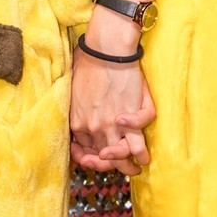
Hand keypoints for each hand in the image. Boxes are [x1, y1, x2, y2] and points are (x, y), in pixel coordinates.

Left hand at [70, 46, 155, 177]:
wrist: (106, 50)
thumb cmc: (89, 63)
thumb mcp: (72, 90)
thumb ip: (76, 110)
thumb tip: (80, 120)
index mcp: (78, 123)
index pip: (86, 150)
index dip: (95, 157)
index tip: (100, 157)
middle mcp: (94, 129)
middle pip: (104, 158)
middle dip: (113, 166)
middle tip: (121, 167)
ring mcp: (112, 126)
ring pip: (123, 156)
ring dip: (131, 165)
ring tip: (137, 166)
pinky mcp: (131, 118)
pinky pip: (139, 144)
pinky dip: (141, 152)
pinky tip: (144, 155)